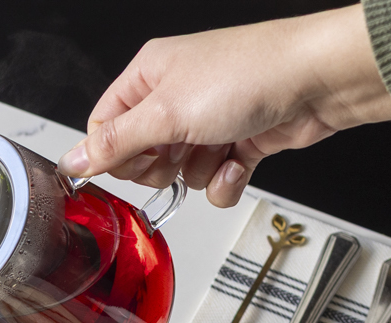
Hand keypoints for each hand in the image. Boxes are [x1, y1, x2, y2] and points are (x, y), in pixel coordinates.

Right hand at [59, 6, 390, 206]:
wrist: (318, 81)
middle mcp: (176, 96)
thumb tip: (72, 160)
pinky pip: (213, 180)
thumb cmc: (250, 74)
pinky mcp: (238, 141)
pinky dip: (225, 179)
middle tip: (176, 154)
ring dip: (199, 172)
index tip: (133, 163)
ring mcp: (208, 120)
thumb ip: (114, 143)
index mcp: (149, 75)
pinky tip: (240, 160)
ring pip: (179, 173)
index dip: (114, 155)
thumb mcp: (166, 112)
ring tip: (220, 148)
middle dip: (159, 167)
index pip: (106, 127)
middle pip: (141, 155)